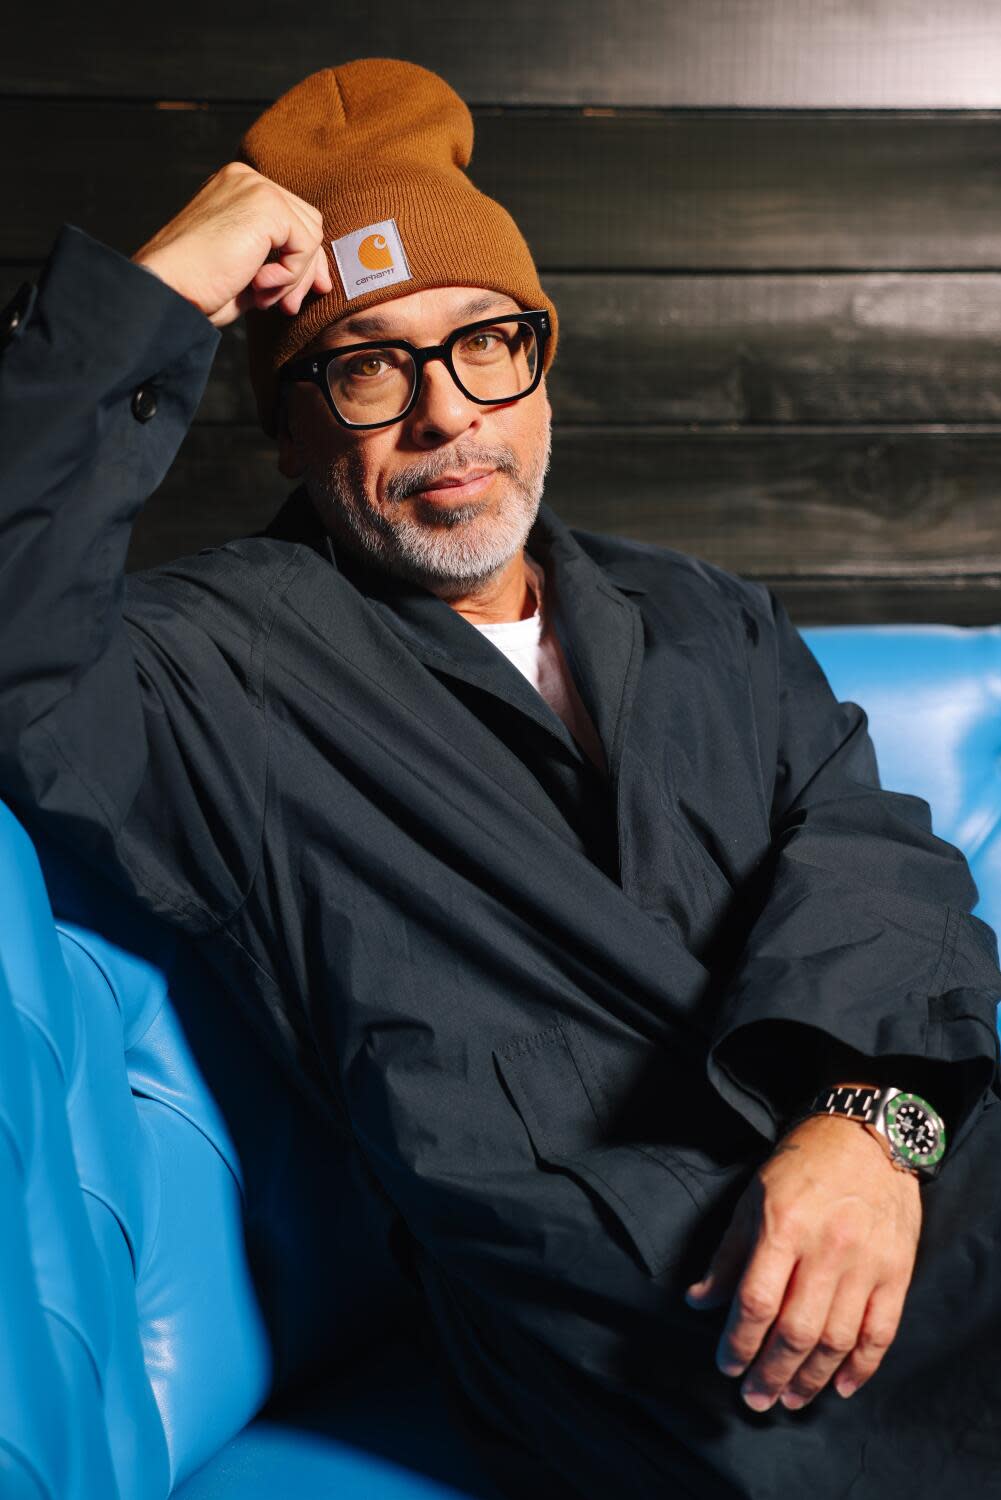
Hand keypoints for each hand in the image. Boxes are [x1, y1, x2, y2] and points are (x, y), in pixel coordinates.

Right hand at [131, 162, 332, 327]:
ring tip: (262, 295)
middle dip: (303, 271)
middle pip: (307, 223)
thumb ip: (276, 259)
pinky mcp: (266, 204)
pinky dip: (290, 275)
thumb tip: (317, 275)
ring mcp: (255, 187)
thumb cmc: (196, 285)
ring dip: (293, 277)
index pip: (291, 218)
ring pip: (309, 235)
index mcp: (236, 189)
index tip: (298, 294)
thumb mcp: (245, 267)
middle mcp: (246, 180)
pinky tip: (259, 285)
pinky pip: (305, 246)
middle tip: (287, 306)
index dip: (303, 260)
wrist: (169, 288)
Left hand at [685, 1113, 920, 1410]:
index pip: (757, 1301)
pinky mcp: (896, 1271)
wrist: (867, 1135)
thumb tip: (699, 1299)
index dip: (738, 1342)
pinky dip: (862, 1366)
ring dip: (812, 1378)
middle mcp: (826, 1248)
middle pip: (796, 1330)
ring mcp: (865, 1263)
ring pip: (837, 1339)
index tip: (727, 1366)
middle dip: (771, 1373)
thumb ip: (729, 1253)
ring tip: (791, 1399)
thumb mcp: (754, 1197)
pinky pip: (881, 1332)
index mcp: (783, 1226)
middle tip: (755, 1399)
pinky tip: (842, 1386)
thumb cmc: (803, 1164)